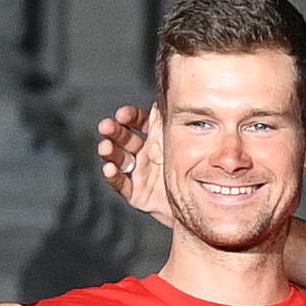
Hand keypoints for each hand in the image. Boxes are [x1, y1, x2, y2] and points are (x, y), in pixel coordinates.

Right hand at [92, 101, 183, 229]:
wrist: (199, 204)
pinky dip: (113, 175)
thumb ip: (178, 126)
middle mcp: (143, 153)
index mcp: (154, 139)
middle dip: (114, 131)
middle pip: (124, 138)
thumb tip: (172, 101)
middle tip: (106, 127)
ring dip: (110, 151)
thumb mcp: (187, 145)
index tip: (122, 114)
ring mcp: (138, 172)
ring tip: (106, 147)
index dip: (129, 117)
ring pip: (119, 158)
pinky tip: (109, 168)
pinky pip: (122, 183)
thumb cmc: (194, 173)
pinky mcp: (135, 191)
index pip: (138, 122)